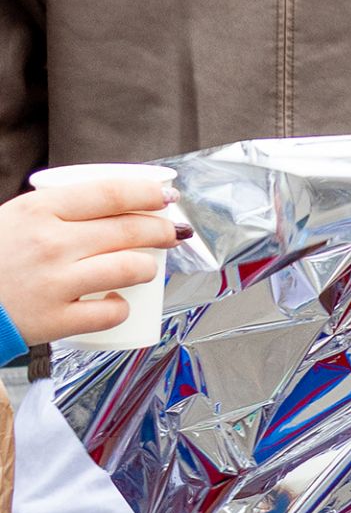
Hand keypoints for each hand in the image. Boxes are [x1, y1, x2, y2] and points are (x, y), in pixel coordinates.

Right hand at [0, 172, 176, 345]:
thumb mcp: (15, 217)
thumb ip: (56, 212)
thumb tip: (110, 207)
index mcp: (39, 209)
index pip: (109, 193)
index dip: (146, 192)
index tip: (165, 195)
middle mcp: (51, 243)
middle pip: (127, 229)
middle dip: (161, 229)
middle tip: (172, 232)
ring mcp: (55, 282)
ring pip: (129, 268)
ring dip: (148, 267)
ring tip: (146, 267)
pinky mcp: (55, 319)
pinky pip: (109, 312)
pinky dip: (121, 307)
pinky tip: (117, 302)